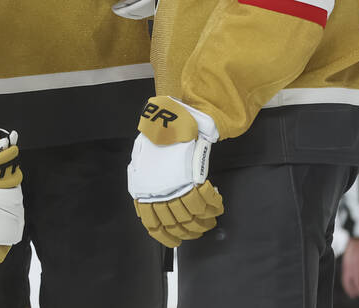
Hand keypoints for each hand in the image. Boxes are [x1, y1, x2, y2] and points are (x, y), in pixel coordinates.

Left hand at [128, 96, 224, 247]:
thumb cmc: (155, 138)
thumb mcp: (141, 161)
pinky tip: (217, 205)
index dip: (167, 236)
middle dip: (189, 232)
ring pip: (192, 216)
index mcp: (144, 191)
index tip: (177, 241)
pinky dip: (213, 205)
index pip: (153, 224)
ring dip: (203, 222)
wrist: (170, 118)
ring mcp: (177, 185)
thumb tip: (148, 200)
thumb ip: (146, 181)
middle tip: (197, 232)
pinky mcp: (192, 177)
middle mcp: (159, 192)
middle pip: (176, 223)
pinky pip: (205, 199)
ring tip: (209, 221)